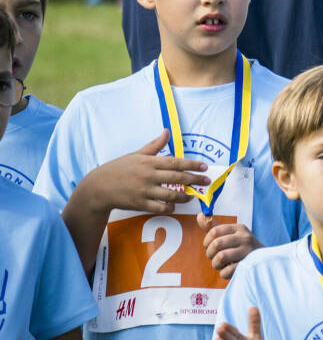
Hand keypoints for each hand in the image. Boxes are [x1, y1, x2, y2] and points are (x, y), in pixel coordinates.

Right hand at [83, 130, 208, 214]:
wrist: (98, 187)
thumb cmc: (119, 168)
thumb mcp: (136, 154)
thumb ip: (154, 145)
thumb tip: (167, 131)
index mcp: (149, 162)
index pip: (175, 162)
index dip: (191, 164)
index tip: (204, 167)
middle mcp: (148, 176)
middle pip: (177, 178)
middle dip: (194, 180)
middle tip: (207, 181)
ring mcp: (144, 191)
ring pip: (170, 195)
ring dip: (184, 196)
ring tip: (191, 196)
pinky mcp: (139, 204)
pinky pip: (159, 207)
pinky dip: (169, 207)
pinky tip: (174, 206)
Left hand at [200, 214, 260, 278]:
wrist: (263, 261)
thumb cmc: (242, 247)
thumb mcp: (230, 235)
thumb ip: (214, 227)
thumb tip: (200, 215)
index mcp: (239, 228)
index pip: (215, 231)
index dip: (206, 241)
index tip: (209, 246)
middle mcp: (245, 237)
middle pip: (216, 244)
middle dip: (210, 254)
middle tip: (214, 257)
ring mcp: (248, 251)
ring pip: (221, 257)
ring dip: (216, 264)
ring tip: (221, 265)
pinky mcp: (248, 265)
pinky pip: (227, 271)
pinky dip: (223, 273)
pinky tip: (228, 270)